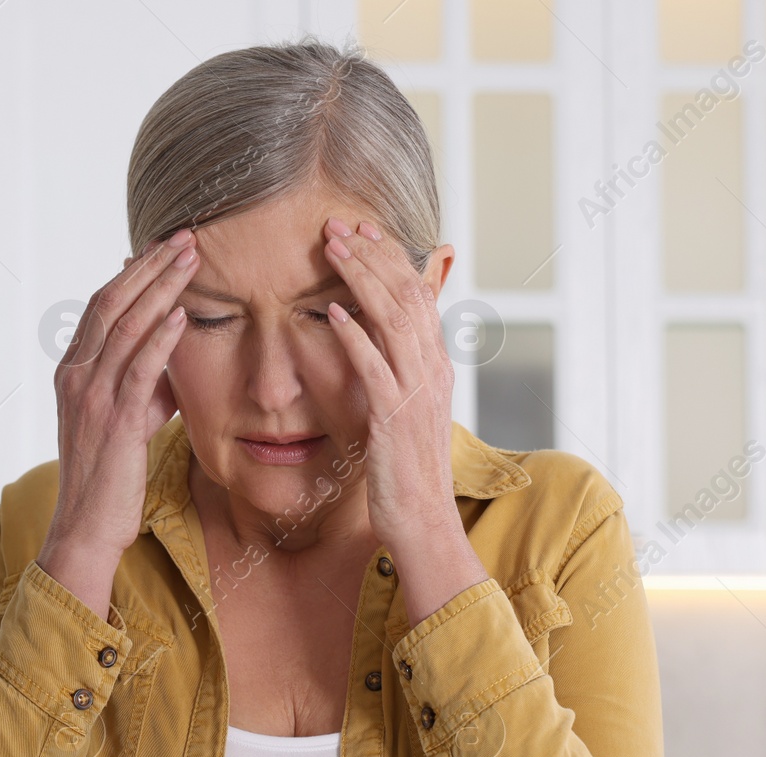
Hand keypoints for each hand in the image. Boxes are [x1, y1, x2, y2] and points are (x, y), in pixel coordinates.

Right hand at [44, 227, 198, 563]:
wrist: (86, 528)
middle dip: (151, 266)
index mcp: (73, 371)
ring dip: (161, 290)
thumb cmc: (111, 476)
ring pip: (125, 328)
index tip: (167, 246)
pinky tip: (183, 316)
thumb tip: (174, 354)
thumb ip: (145, 384)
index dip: (135, 271)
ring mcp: (92, 399)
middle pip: (112, 303)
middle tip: (186, 237)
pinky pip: (138, 372)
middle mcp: (76, 377)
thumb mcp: (127, 419)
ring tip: (191, 261)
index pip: (103, 305)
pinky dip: (161, 340)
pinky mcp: (114, 424)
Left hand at [321, 216, 491, 627]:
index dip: (391, 259)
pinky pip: (376, 368)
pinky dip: (355, 336)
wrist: (423, 523)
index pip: (418, 296)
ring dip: (361, 280)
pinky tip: (331, 313)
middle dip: (373, 255)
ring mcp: (416, 393)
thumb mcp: (405, 412)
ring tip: (332, 250)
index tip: (362, 230)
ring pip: (395, 319)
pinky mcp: (395, 419)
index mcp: (434, 366)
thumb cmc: (406, 472)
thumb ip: (396, 371)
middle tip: (338, 224)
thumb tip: (375, 337)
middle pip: (408, 295)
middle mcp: (432, 371)